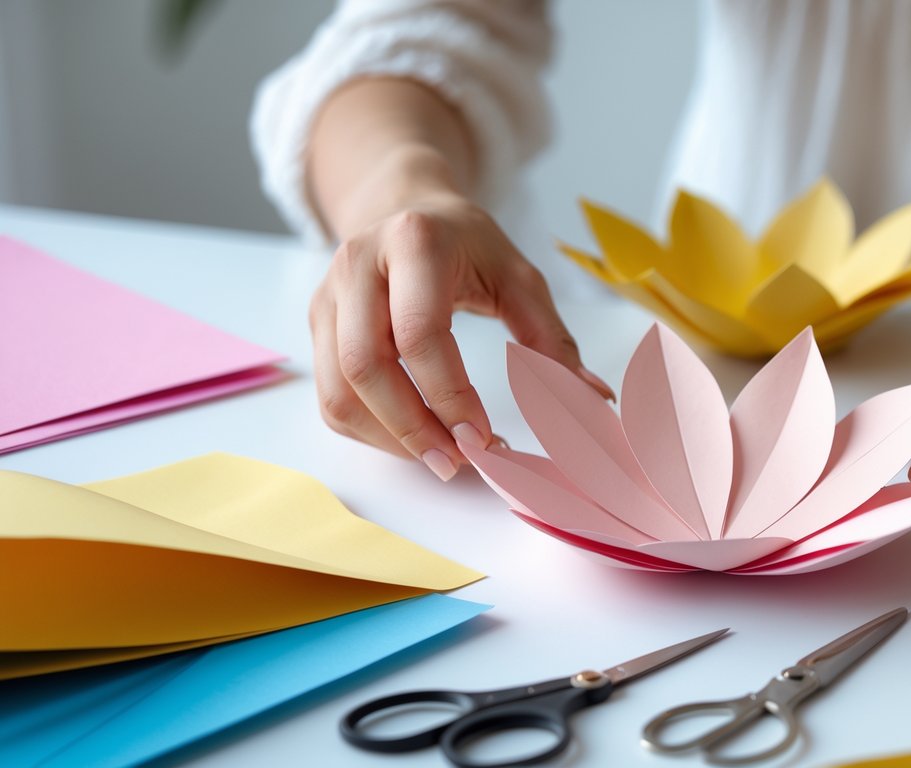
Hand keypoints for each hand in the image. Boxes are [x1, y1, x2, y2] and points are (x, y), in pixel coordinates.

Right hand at [308, 196, 613, 479]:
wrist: (407, 209)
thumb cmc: (468, 247)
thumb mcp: (520, 277)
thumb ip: (553, 339)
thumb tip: (591, 401)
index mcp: (415, 242)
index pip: (420, 333)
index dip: (449, 394)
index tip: (483, 436)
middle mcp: (358, 264)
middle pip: (365, 365)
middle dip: (413, 427)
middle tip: (459, 461)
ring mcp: (329, 295)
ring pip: (338, 388)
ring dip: (388, 437)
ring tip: (439, 458)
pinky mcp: (316, 324)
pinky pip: (329, 395)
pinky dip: (368, 430)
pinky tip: (411, 439)